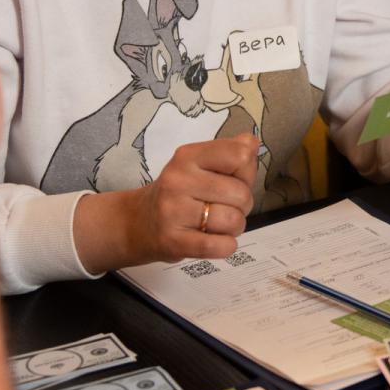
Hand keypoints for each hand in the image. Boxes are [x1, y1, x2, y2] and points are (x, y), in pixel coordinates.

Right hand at [124, 134, 258, 262]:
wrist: (137, 223)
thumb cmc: (179, 193)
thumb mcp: (199, 165)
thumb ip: (229, 152)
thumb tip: (253, 143)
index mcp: (188, 156)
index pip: (239, 155)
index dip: (246, 172)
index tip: (234, 180)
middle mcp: (178, 180)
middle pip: (241, 193)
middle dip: (243, 205)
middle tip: (226, 207)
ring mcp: (173, 212)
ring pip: (233, 220)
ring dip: (235, 227)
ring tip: (219, 225)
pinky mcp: (173, 242)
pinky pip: (220, 246)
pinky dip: (227, 246)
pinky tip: (217, 241)